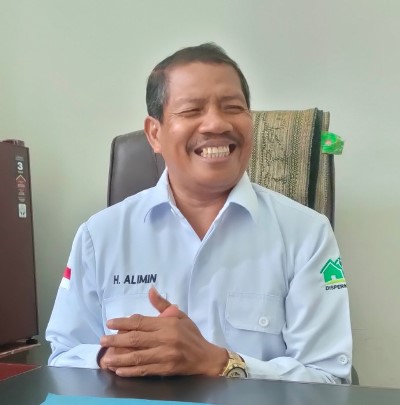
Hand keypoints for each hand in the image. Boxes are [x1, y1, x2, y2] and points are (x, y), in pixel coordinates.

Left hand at [99, 287, 227, 376]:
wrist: (205, 357)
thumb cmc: (191, 334)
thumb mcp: (180, 315)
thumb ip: (162, 305)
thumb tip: (150, 290)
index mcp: (167, 324)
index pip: (141, 322)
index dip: (124, 323)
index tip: (110, 323)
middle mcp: (165, 339)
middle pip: (136, 339)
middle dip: (116, 340)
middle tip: (102, 340)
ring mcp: (165, 355)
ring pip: (137, 356)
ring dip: (119, 358)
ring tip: (105, 359)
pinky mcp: (165, 369)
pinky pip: (144, 370)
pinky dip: (131, 371)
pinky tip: (119, 370)